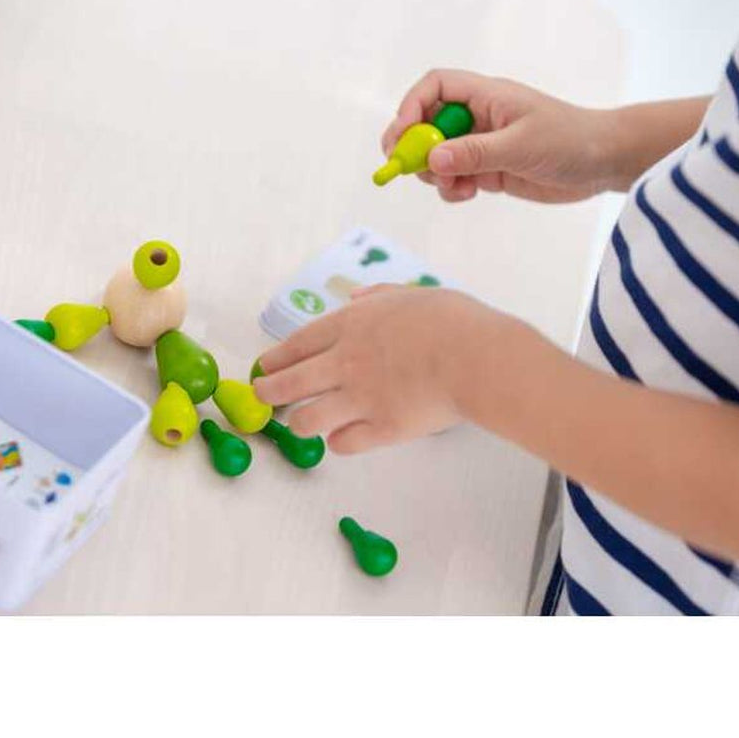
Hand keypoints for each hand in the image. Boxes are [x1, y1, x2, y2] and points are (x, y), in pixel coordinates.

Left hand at [254, 285, 508, 453]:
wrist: (475, 357)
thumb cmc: (451, 321)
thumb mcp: (411, 294)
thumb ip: (380, 296)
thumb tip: (359, 298)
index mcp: (351, 325)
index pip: (298, 344)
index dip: (276, 358)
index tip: (264, 366)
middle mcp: (346, 362)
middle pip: (290, 383)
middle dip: (269, 391)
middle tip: (263, 395)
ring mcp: (360, 398)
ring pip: (307, 419)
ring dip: (300, 421)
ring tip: (302, 422)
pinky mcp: (381, 429)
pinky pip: (344, 443)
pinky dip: (339, 442)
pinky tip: (342, 438)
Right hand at [382, 69, 615, 202]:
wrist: (605, 162)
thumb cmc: (570, 141)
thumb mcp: (522, 146)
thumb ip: (476, 152)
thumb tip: (433, 157)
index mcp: (487, 95)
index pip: (436, 86)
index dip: (412, 105)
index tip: (404, 135)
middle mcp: (479, 116)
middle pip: (428, 122)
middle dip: (414, 144)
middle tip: (404, 167)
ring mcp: (483, 143)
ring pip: (438, 154)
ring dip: (434, 172)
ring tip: (452, 187)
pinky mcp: (490, 169)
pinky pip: (456, 176)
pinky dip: (452, 188)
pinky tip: (469, 195)